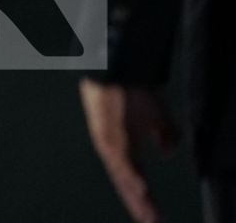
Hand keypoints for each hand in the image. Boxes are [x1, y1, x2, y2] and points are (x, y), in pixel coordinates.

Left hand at [80, 79, 175, 222]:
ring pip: (122, 175)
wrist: (115, 67)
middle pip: (126, 183)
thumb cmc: (131, 89)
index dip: (143, 199)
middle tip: (151, 222)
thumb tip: (167, 150)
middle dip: (139, 204)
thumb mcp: (155, 115)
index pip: (135, 179)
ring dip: (135, 195)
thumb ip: (164, 133)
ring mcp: (108, 141)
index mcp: (123, 148)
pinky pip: (119, 157)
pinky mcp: (106, 131)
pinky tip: (140, 186)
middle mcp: (112, 148)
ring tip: (147, 212)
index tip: (152, 217)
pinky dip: (130, 173)